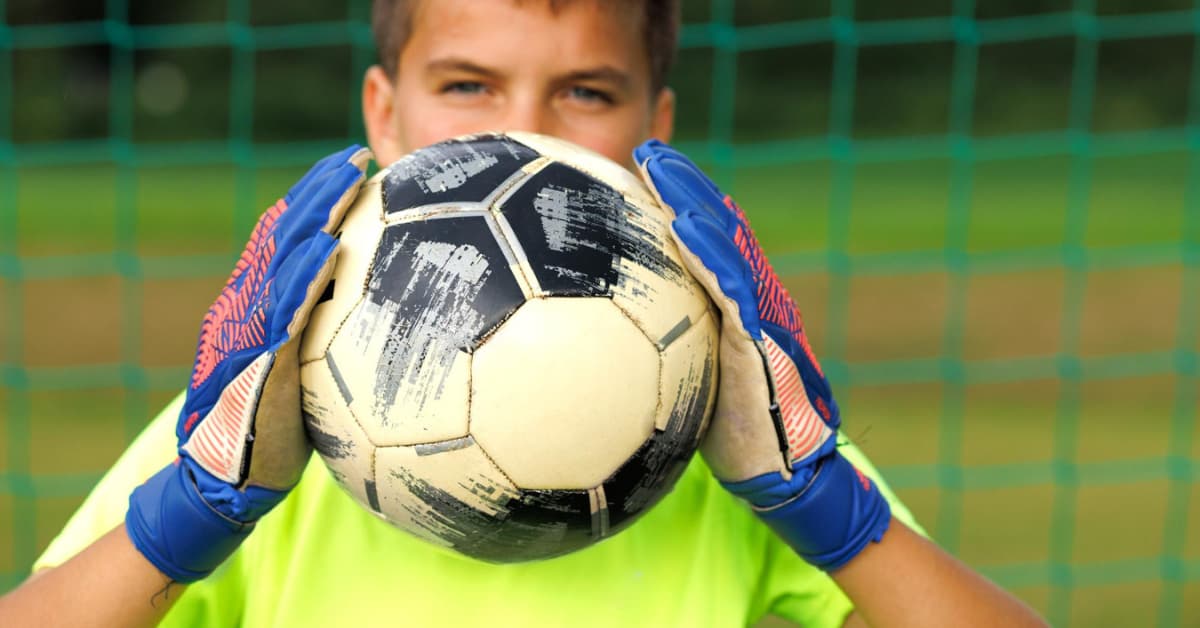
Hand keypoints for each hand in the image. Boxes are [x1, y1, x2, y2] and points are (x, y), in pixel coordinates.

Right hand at [125, 146, 370, 581]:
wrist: (226, 482)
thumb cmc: (274, 432)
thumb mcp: (306, 376)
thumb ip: (328, 339)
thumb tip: (379, 320)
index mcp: (259, 308)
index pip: (287, 241)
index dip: (316, 200)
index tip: (353, 167)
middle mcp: (248, 309)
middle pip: (284, 237)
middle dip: (319, 192)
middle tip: (356, 155)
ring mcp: (248, 333)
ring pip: (282, 263)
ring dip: (315, 217)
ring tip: (346, 180)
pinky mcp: (255, 364)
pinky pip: (283, 315)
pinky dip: (304, 279)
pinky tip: (330, 249)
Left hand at [635, 141, 889, 570]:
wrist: (783, 474)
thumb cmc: (731, 432)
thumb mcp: (688, 380)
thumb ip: (661, 350)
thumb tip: (600, 342)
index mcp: (733, 305)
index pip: (705, 243)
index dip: (678, 201)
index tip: (642, 169)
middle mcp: (751, 300)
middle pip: (717, 229)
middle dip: (684, 184)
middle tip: (648, 148)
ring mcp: (761, 316)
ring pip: (727, 246)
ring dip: (693, 200)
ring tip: (660, 165)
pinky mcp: (763, 341)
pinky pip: (734, 289)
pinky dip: (710, 253)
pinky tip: (681, 225)